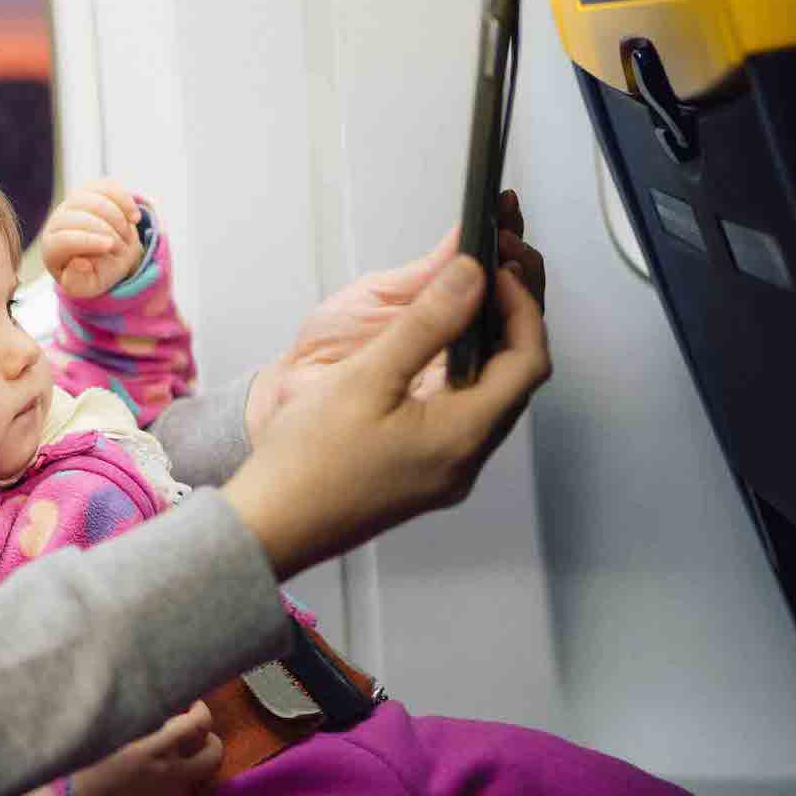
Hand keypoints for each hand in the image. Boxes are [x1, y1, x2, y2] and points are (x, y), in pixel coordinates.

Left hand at [39, 179, 145, 298]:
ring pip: (94, 200)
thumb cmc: (95, 272)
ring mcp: (74, 202)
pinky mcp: (92, 190)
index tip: (109, 246)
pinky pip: (108, 187)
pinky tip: (134, 217)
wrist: (108, 255)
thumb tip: (78, 263)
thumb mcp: (87, 286)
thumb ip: (79, 282)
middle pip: (80, 217)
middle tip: (122, 249)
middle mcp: (58, 220)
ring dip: (117, 219)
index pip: (65, 239)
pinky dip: (124, 200)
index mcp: (52, 246)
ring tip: (127, 237)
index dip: (88, 241)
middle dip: (107, 232)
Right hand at [68, 701, 223, 795]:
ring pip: (200, 776)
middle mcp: (172, 775)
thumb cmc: (79, 775)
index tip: (193, 706)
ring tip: (172, 757)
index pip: (198, 725)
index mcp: (155, 750)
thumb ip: (138, 728)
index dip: (201, 711)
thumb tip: (154, 717)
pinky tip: (153, 782)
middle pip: (214, 754)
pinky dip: (176, 784)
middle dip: (209, 740)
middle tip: (193, 734)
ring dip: (193, 763)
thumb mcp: (107, 740)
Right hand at [224, 254, 551, 581]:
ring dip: (484, 346)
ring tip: (460, 302)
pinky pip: (460, 415)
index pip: (527, 361)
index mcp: (462, 437)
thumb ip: (426, 323)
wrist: (268, 526)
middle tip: (488, 273)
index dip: (521, 307)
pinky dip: (458, 373)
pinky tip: (431, 352)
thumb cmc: (306, 463)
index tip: (496, 269)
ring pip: (488, 396)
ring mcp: (445, 472)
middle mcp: (465, 460)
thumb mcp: (366, 377)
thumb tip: (472, 275)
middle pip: (514, 379)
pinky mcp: (423, 475)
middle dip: (509, 320)